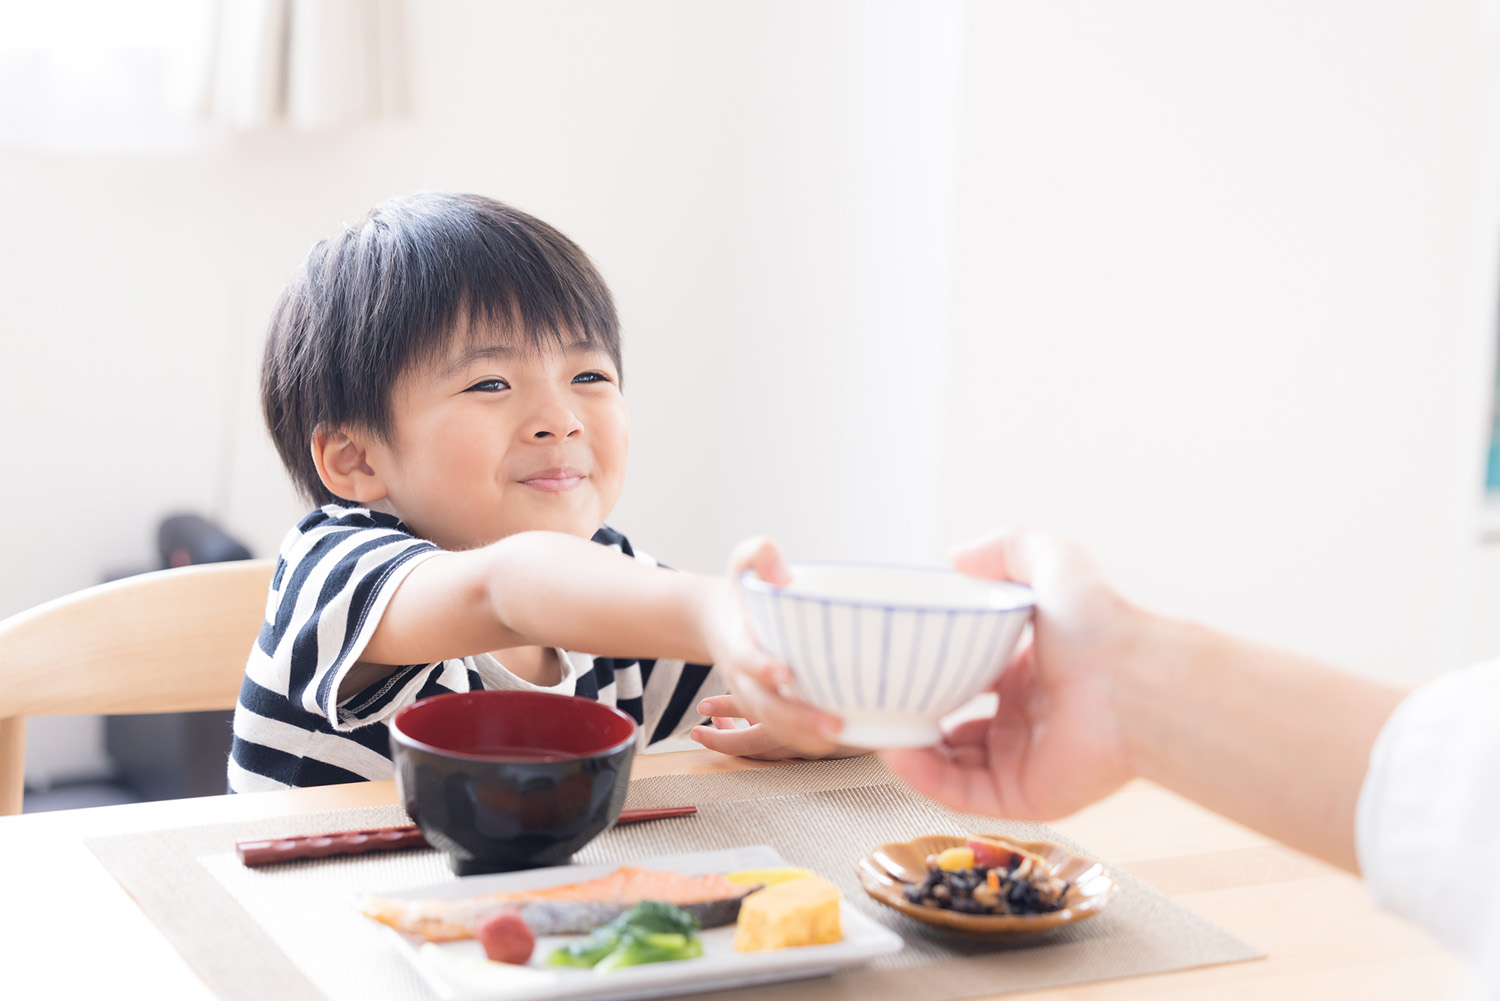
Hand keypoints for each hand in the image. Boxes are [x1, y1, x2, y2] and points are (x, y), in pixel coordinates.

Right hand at [701, 536, 845, 758]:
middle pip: (762, 705)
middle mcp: (741, 675)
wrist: (718, 619)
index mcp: (736, 639)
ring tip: (842, 738)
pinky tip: (843, 739)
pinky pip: (781, 732)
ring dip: (804, 737)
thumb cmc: (743, 588)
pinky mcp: (766, 708)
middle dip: (795, 719)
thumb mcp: (743, 560)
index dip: (762, 668)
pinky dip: (806, 740)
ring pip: (772, 726)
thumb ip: (760, 553)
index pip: (745, 658)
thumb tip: (784, 573)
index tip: (786, 673)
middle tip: (834, 726)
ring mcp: (752, 696)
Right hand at [879, 528, 1139, 820]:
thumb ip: (1005, 549)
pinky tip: (895, 754)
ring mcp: (1026, 758)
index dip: (934, 673)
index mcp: (1032, 670)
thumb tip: (956, 556)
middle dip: (916, 718)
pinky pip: (964, 793)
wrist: (1134, 682)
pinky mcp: (1027, 794)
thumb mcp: (1050, 560)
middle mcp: (1028, 717)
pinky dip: (925, 778)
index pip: (972, 677)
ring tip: (874, 729)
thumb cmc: (1101, 623)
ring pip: (953, 764)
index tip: (898, 664)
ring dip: (911, 751)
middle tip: (879, 704)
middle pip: (958, 726)